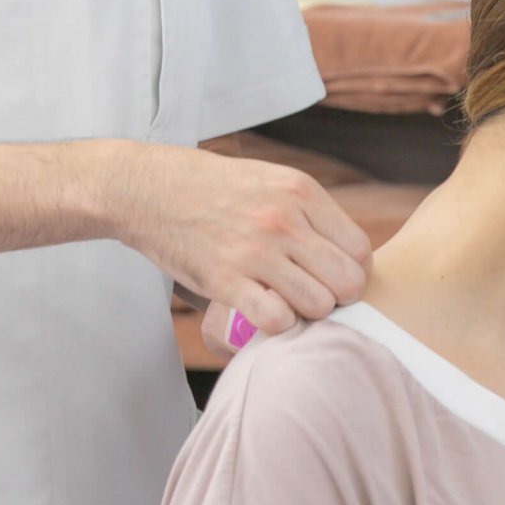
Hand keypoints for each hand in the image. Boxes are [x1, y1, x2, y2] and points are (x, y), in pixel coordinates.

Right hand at [103, 144, 371, 346]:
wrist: (145, 188)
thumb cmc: (207, 186)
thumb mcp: (267, 179)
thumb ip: (307, 210)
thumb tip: (344, 252)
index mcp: (300, 191)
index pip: (359, 250)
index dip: (353, 273)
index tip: (332, 280)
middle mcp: (283, 219)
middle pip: (347, 282)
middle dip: (336, 298)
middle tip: (310, 297)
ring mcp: (254, 250)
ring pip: (318, 306)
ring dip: (305, 314)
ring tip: (284, 303)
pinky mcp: (224, 279)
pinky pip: (277, 320)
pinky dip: (276, 325)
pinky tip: (261, 312)